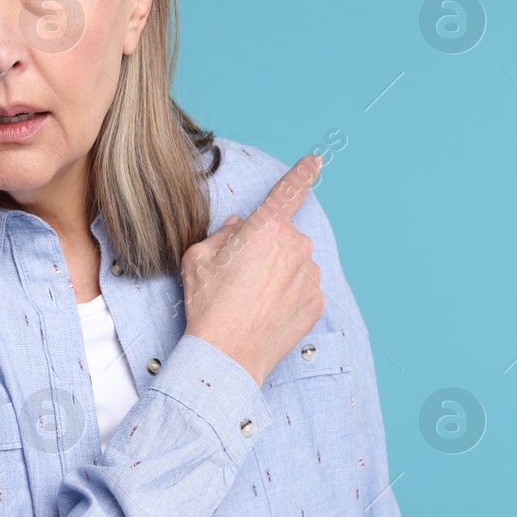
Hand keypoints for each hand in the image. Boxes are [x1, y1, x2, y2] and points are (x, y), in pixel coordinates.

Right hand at [182, 154, 325, 386]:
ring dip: (278, 275)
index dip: (304, 172)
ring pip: (295, 265)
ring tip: (251, 300)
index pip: (290, 190)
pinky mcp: (316, 303)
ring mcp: (310, 276)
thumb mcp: (199, 258)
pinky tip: (266, 312)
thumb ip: (222, 234)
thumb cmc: (209, 304)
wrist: (227, 355)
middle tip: (240, 277)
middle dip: (266, 249)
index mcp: (266, 227)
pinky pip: (302, 290)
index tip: (316, 161)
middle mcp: (295, 246)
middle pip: (283, 237)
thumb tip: (238, 227)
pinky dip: (287, 297)